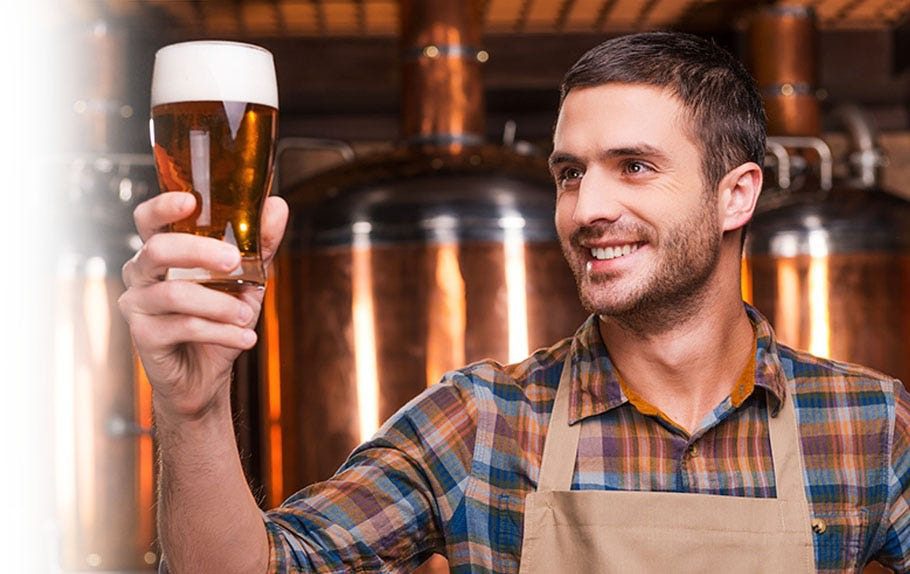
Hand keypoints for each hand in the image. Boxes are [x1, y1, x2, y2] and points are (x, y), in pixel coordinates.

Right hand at [118, 192, 288, 419]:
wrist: (205, 375)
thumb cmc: (221, 317)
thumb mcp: (247, 278)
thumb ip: (260, 244)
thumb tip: (277, 205)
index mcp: (161, 251)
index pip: (148, 219)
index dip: (162, 206)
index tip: (190, 201)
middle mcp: (141, 273)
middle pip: (159, 249)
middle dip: (199, 251)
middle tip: (234, 261)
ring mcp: (137, 304)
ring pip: (175, 293)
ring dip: (219, 304)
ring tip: (247, 315)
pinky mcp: (143, 335)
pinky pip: (183, 326)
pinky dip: (221, 332)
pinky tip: (245, 339)